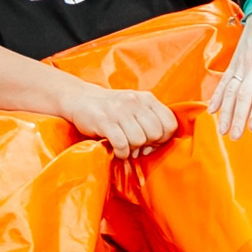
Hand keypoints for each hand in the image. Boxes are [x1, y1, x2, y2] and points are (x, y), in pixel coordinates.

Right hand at [64, 81, 179, 157]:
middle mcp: (135, 102)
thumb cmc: (112, 108)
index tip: (152, 142)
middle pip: (155, 133)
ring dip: (133, 149)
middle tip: (137, 145)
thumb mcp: (136, 106)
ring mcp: (119, 111)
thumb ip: (151, 120)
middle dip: (148, 145)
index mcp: (147, 98)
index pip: (170, 123)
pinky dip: (121, 152)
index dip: (164, 138)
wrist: (81, 99)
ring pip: (139, 140)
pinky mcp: (104, 121)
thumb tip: (157, 145)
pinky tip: (117, 150)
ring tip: (125, 146)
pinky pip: (122, 144)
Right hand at [207, 6, 251, 139]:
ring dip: (226, 111)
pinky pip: (224, 81)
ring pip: (231, 91)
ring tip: (223, 130)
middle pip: (244, 95)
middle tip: (235, 137)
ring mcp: (242, 64)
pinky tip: (213, 110)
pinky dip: (217, 96)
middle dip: (239, 117)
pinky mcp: (234, 62)